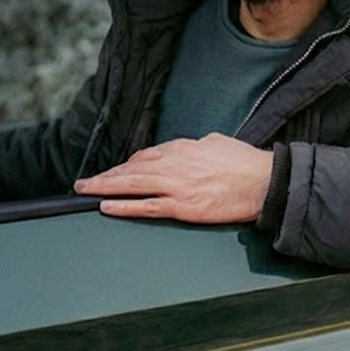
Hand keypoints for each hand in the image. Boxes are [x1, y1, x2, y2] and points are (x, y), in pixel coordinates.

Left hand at [73, 133, 273, 223]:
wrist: (264, 181)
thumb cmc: (245, 163)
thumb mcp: (215, 143)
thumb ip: (196, 147)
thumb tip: (188, 150)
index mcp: (183, 148)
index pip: (146, 156)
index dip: (125, 165)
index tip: (114, 171)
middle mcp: (175, 164)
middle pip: (132, 169)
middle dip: (105, 176)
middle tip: (84, 182)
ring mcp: (178, 186)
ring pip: (133, 185)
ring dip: (105, 187)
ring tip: (86, 191)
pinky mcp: (184, 207)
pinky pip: (146, 207)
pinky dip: (124, 206)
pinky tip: (106, 206)